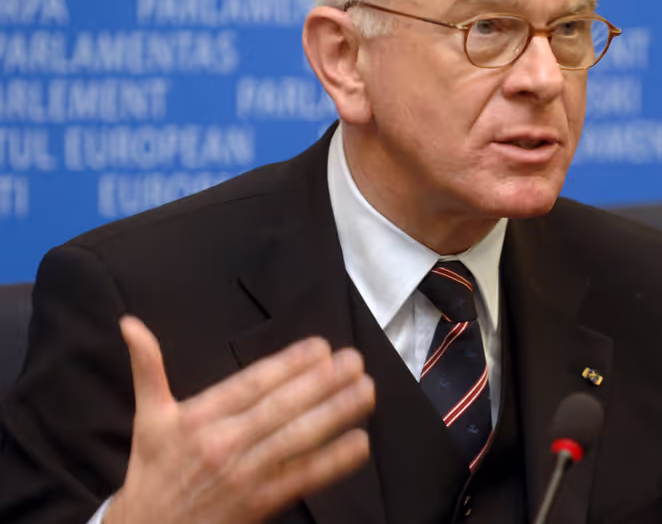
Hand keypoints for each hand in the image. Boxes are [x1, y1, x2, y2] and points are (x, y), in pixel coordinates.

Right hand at [104, 316, 374, 523]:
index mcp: (199, 417)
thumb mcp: (148, 417)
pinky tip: (360, 443)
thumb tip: (129, 323)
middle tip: (356, 360)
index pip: (251, 384)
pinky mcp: (260, 504)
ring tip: (366, 391)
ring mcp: (244, 475)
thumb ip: (147, 367)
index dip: (288, 364)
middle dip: (323, 382)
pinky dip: (333, 462)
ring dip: (336, 414)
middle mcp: (223, 443)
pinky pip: (302, 479)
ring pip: (297, 439)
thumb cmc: (153, 470)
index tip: (321, 347)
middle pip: (281, 407)